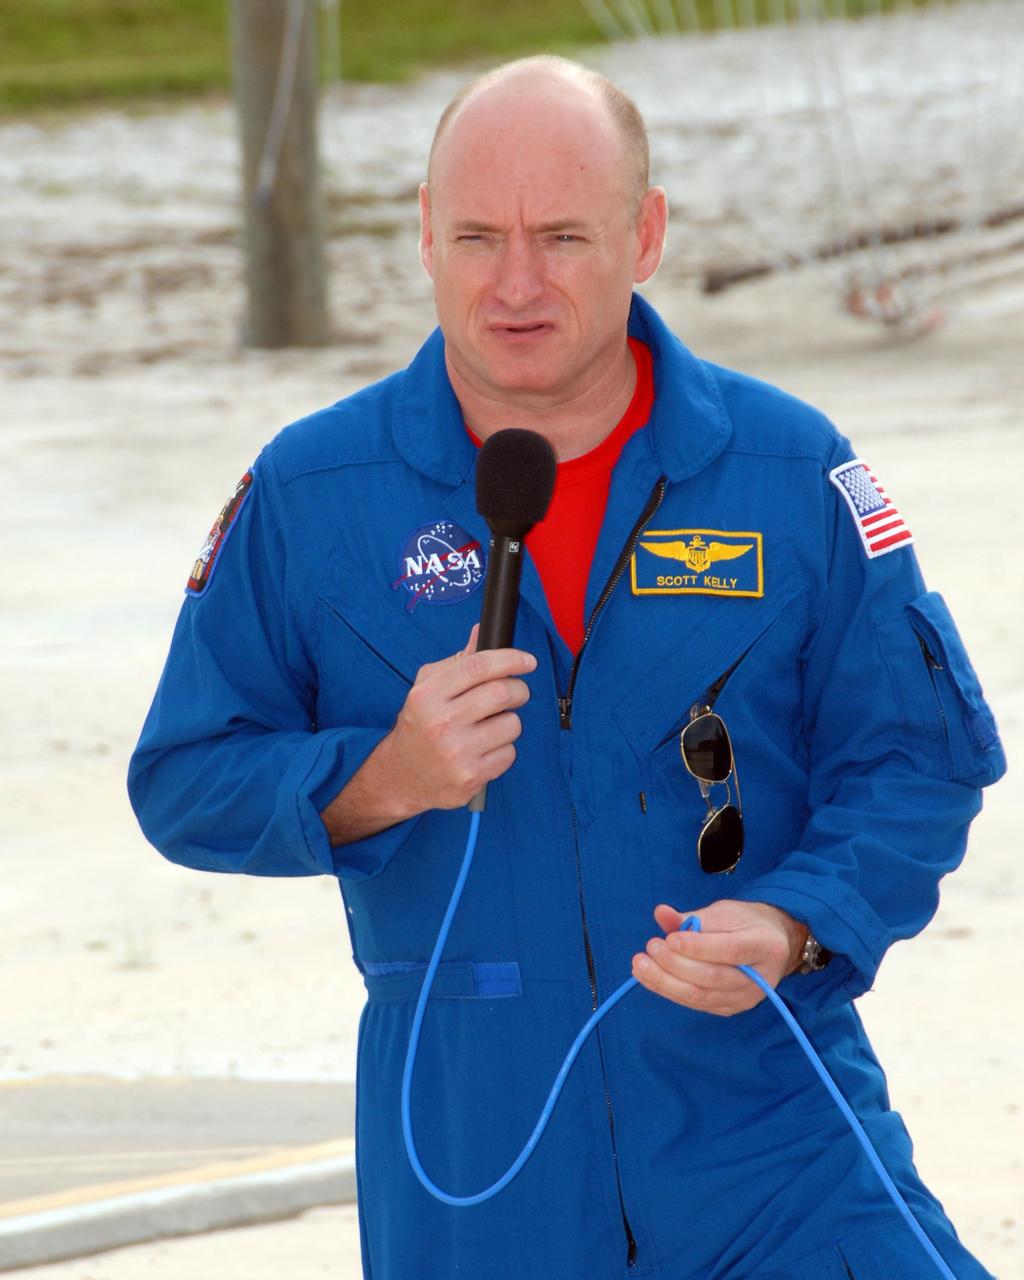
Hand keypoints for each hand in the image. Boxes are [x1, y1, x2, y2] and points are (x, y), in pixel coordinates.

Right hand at [320, 624, 536, 842]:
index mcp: (428, 695)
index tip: (528, 661)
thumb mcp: (427, 688)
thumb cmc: (420, 725)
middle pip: (502, 692)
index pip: (478, 666)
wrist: (401, 775)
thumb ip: (457, 662)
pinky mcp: (471, 777)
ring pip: (512, 724)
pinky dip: (504, 749)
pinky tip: (485, 750)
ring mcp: (457, 752)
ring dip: (509, 722)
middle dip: (519, 689)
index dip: (510, 659)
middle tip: (516, 693)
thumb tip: (480, 632)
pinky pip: (509, 753)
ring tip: (491, 726)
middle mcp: (441, 722)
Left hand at [631, 901, 808, 1016]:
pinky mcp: (729, 1008)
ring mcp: (745, 999)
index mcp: (765, 946)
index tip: (669, 938)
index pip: (729, 951)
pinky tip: (648, 977)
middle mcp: (760, 979)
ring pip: (700, 996)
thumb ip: (695, 916)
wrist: (774, 945)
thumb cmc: (747, 923)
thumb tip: (661, 913)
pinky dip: (668, 991)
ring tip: (640, 965)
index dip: (697, 947)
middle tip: (651, 947)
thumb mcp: (726, 911)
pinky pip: (695, 1004)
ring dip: (664, 981)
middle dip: (675, 964)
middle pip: (712, 977)